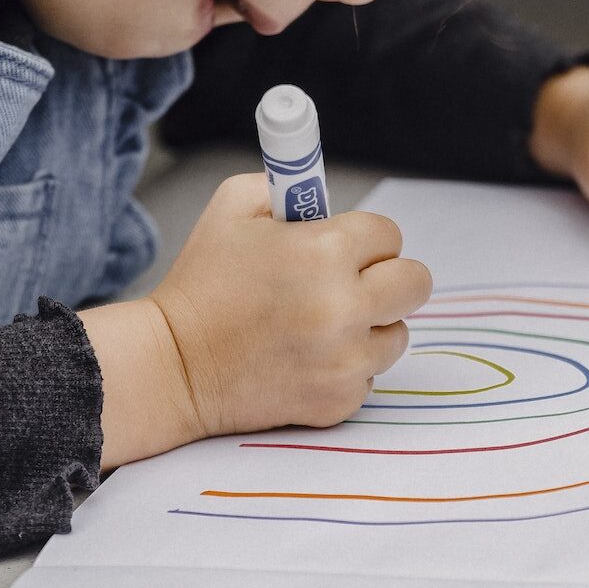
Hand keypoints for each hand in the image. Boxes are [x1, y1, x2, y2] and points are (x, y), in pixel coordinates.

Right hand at [87, 173, 431, 468]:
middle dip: (388, 277)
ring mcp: (345, 361)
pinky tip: (305, 358)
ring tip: (320, 324)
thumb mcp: (233, 207)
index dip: (364, 239)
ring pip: (397, 333)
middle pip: (415, 283)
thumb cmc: (201, 283)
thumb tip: (326, 192)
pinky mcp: (339, 401)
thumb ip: (289, 186)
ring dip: (369, 325)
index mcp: (324, 252)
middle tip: (354, 282)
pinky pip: (370, 375)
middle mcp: (344, 308)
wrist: (173, 366)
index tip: (341, 248)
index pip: (389, 234)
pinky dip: (346, 366)